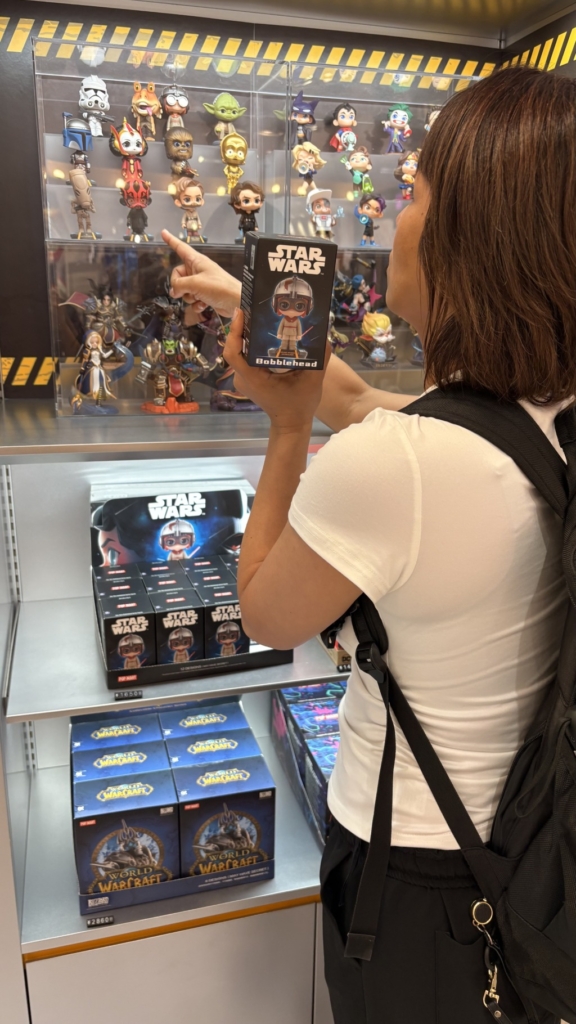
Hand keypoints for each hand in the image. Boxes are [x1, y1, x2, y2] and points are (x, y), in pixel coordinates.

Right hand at [162, 230, 241, 320]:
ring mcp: (201, 283)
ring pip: (185, 289)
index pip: (180, 248)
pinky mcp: (205, 295)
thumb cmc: (219, 288)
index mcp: (196, 261)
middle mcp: (198, 270)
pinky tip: (203, 306)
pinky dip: (196, 304)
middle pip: (178, 275)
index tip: (163, 232)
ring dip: (189, 297)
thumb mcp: (195, 283)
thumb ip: (179, 285)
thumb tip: (173, 291)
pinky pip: (193, 299)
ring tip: (199, 298)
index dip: (171, 240)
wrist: (236, 302)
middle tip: (185, 292)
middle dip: (179, 286)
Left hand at [223, 309, 330, 432]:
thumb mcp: (313, 381)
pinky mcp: (248, 377)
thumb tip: (325, 336)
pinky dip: (253, 344)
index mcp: (254, 378)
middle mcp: (243, 377)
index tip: (241, 313)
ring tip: (261, 315)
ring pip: (241, 351)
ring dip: (249, 334)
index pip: (234, 353)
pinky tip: (265, 333)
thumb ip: (320, 358)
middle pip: (237, 347)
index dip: (234, 332)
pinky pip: (246, 357)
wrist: (291, 423)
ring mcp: (244, 378)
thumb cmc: (300, 405)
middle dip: (245, 326)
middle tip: (256, 306)